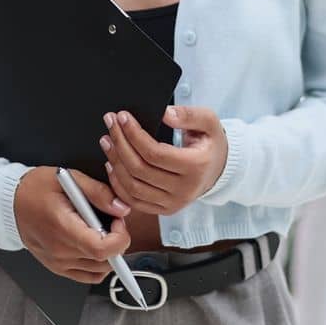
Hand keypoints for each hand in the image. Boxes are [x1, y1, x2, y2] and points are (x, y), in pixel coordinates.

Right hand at [13, 167, 130, 282]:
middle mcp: (60, 250)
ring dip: (109, 253)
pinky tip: (94, 246)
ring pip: (99, 270)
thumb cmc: (35, 189)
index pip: (101, 249)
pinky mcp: (57, 267)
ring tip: (100, 232)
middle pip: (104, 260)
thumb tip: (122, 209)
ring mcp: (58, 262)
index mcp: (63, 227)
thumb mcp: (68, 178)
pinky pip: (88, 276)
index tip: (118, 221)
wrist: (11, 202)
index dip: (119, 238)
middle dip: (117, 241)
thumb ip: (98, 192)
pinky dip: (99, 265)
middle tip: (111, 222)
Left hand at [102, 106, 228, 215]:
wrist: (218, 169)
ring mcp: (173, 203)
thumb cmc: (210, 143)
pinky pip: (134, 201)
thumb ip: (188, 115)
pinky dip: (118, 184)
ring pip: (133, 187)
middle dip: (120, 144)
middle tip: (110, 124)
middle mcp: (184, 190)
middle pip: (140, 169)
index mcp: (196, 167)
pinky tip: (112, 165)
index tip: (123, 117)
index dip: (134, 135)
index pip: (155, 153)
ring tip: (107, 142)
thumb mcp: (209, 122)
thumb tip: (165, 114)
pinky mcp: (164, 210)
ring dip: (115, 163)